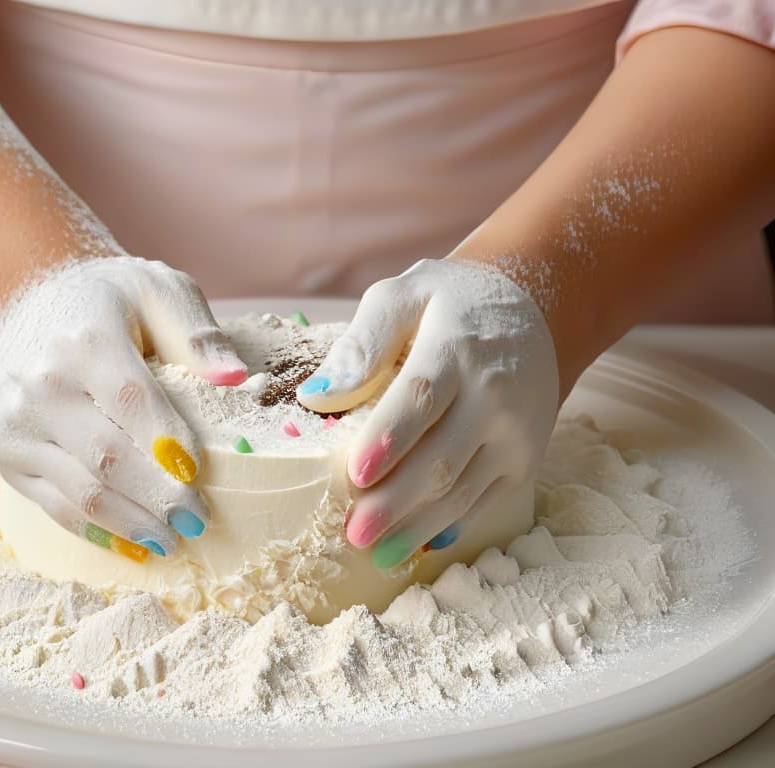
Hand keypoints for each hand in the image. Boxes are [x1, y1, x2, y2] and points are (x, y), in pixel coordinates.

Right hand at [0, 256, 247, 556]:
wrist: (22, 302)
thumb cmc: (105, 299)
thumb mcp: (156, 290)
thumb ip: (196, 333)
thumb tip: (236, 378)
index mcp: (84, 341)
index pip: (131, 400)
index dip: (168, 441)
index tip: (200, 472)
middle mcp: (41, 385)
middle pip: (106, 456)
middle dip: (158, 496)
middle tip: (199, 519)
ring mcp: (20, 427)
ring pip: (81, 491)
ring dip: (132, 522)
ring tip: (174, 539)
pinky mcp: (10, 457)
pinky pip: (55, 506)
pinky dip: (98, 530)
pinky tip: (134, 544)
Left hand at [297, 258, 557, 567]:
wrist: (535, 312)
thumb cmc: (451, 304)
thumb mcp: (404, 295)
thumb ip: (363, 343)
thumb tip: (316, 398)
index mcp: (458, 347)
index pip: (422, 398)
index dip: (389, 439)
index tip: (355, 474)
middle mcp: (495, 394)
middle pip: (442, 457)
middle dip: (396, 501)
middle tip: (354, 533)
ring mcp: (515, 432)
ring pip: (463, 489)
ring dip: (417, 525)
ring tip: (377, 553)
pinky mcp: (523, 459)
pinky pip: (483, 500)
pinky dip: (448, 526)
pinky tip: (416, 544)